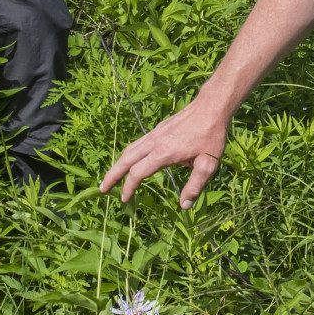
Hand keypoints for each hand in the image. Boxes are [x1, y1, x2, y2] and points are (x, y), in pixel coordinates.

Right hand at [99, 99, 229, 207]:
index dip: (128, 188)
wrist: (210, 108)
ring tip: (112, 177)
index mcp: (163, 153)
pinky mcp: (158, 129)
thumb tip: (184, 206)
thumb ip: (195, 186)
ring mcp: (154, 134)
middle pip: (125, 159)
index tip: (124, 200)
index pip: (138, 173)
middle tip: (102, 189)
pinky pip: (137, 143)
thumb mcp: (208, 165)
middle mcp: (153, 142)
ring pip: (129, 149)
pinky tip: (131, 160)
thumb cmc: (211, 137)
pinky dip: (128, 154)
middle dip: (112, 175)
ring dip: (118, 164)